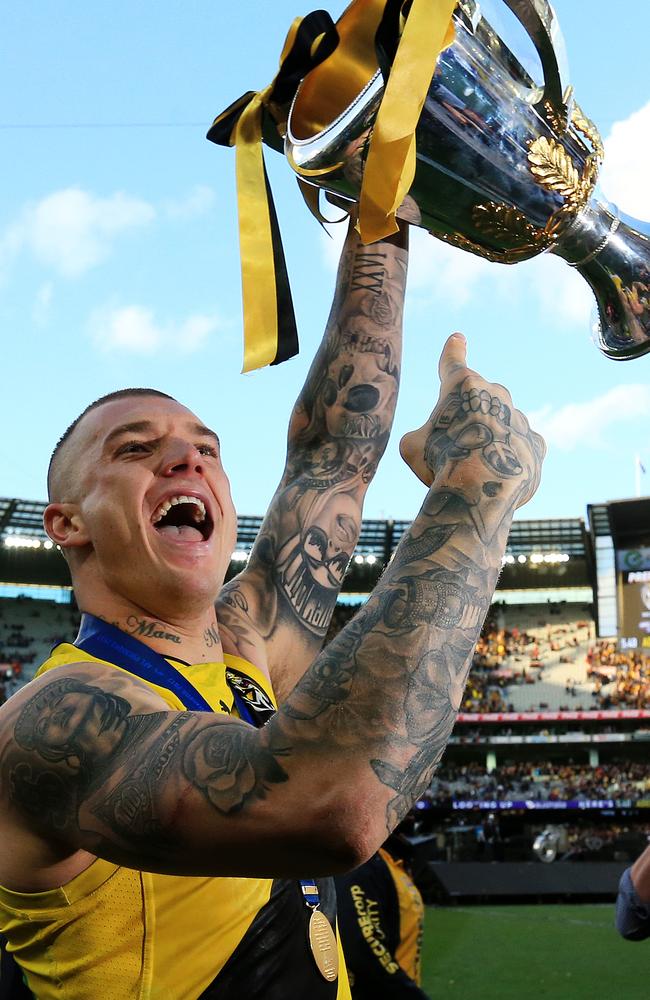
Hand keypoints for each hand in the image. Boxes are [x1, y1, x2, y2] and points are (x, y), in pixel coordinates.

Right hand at [399, 333, 544, 511]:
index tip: (457, 339)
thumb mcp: (412, 447)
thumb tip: (434, 444)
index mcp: (461, 386)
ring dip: (490, 440)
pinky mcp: (536, 442)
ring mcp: (519, 417)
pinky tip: (497, 475)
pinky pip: (519, 445)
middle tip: (456, 447)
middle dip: (468, 418)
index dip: (453, 350)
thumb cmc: (440, 462)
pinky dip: (508, 457)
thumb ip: (421, 437)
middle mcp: (495, 393)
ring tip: (476, 470)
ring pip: (500, 424)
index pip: (453, 361)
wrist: (483, 489)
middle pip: (478, 401)